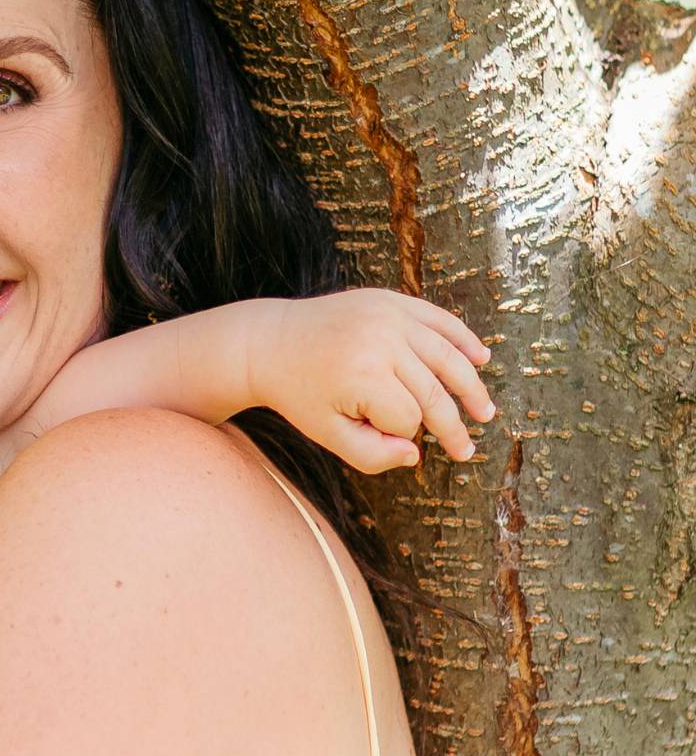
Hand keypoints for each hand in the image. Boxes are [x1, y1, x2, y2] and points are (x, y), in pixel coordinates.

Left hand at [246, 292, 494, 473]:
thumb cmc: (300, 395)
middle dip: (452, 425)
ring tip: (484, 412)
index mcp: (363, 376)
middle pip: (433, 390)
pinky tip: (481, 358)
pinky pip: (438, 320)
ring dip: (470, 386)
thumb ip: (369, 455)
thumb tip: (416, 456)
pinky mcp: (392, 300)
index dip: (402, 435)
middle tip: (466, 452)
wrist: (271, 342)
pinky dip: (463, 339)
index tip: (386, 438)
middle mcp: (382, 341)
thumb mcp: (326, 434)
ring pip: (445, 355)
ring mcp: (390, 315)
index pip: (407, 418)